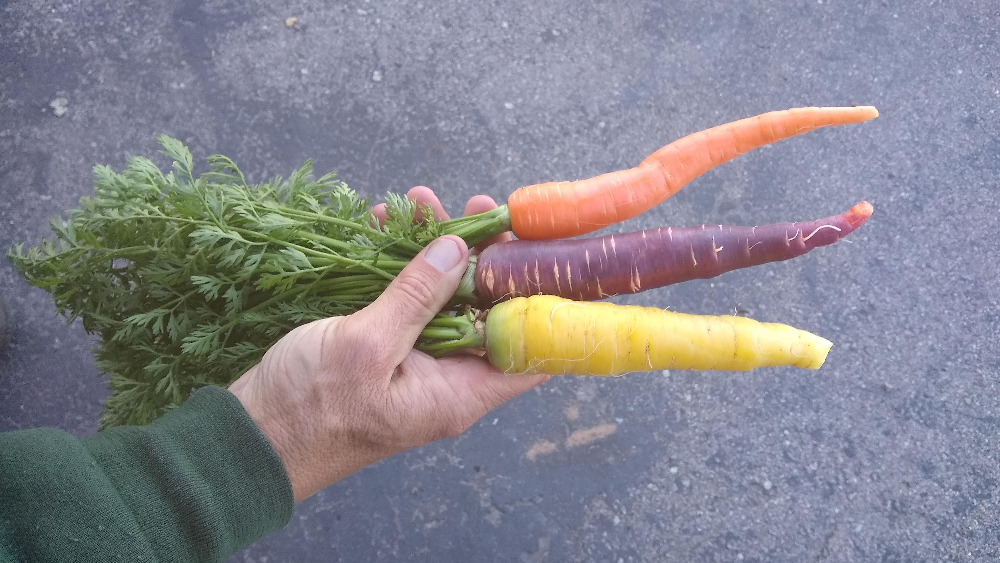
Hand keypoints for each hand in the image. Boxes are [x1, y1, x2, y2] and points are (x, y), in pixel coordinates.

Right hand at [229, 189, 548, 502]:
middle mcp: (445, 378)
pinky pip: (402, 298)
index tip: (539, 248)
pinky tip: (384, 219)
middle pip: (484, 311)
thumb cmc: (308, 409)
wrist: (247, 438)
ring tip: (420, 198)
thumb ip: (415, 297)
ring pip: (441, 297)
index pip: (528, 351)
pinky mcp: (381, 346)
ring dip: (432, 247)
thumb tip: (459, 251)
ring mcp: (413, 361)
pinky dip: (396, 260)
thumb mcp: (365, 346)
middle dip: (480, 254)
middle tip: (474, 205)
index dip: (543, 300)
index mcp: (458, 392)